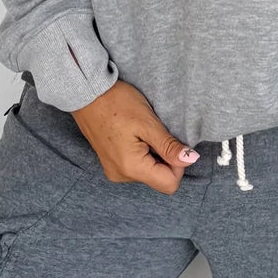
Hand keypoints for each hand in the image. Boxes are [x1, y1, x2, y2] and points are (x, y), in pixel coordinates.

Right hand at [72, 78, 199, 193]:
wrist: (87, 93)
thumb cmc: (116, 103)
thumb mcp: (148, 123)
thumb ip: (169, 146)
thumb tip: (190, 160)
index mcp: (131, 168)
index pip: (169, 184)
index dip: (178, 164)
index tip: (171, 142)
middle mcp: (122, 176)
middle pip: (159, 179)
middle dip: (165, 158)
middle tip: (155, 133)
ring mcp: (115, 171)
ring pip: (149, 172)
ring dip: (154, 155)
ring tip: (141, 132)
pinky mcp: (112, 164)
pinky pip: (137, 167)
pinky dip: (143, 154)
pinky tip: (134, 135)